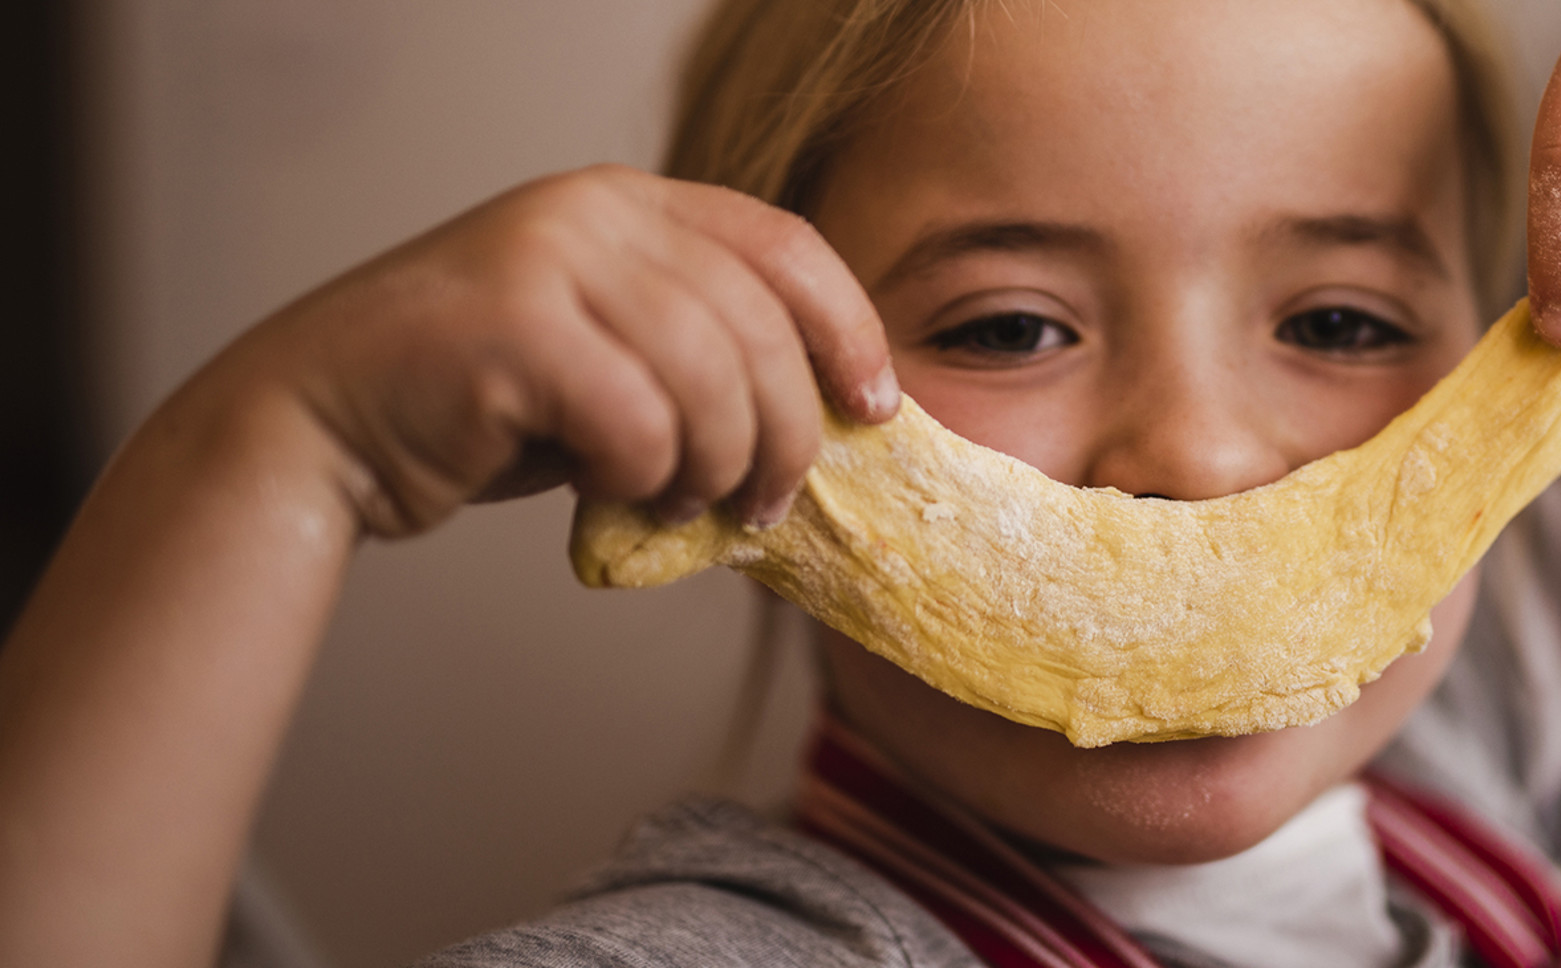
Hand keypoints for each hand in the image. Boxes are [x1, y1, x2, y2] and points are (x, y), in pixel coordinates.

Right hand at [226, 164, 896, 537]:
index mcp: (629, 202)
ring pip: (711, 377)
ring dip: (720, 465)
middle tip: (770, 503)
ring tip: (689, 504)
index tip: (876, 408)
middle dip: (788, 431)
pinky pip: (640, 420)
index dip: (848, 329)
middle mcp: (593, 211)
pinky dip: (645, 475)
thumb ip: (700, 354)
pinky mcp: (511, 326)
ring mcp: (548, 258)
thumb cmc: (475, 408)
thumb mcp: (610, 356)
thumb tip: (827, 419)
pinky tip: (616, 493)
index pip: (786, 246)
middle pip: (761, 324)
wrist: (314, 427)